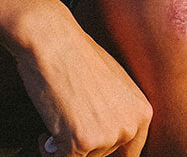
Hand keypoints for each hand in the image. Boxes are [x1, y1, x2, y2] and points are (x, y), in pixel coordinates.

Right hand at [6, 2, 151, 156]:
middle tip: (65, 126)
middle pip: (104, 154)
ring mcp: (107, 135)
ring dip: (65, 147)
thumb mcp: (110, 82)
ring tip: (55, 124)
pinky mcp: (82, 141)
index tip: (89, 145)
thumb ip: (116, 110)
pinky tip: (45, 135)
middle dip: (83, 144)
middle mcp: (130, 126)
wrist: (51, 40)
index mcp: (141, 111)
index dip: (104, 150)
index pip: (129, 151)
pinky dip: (49, 152)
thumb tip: (105, 132)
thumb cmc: (72, 53)